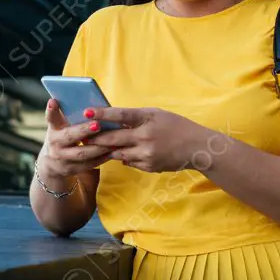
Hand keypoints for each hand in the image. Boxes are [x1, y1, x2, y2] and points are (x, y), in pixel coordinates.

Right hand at [38, 99, 113, 181]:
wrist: (52, 164)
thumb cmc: (61, 137)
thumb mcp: (58, 126)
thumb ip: (64, 114)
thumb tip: (72, 97)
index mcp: (53, 130)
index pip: (51, 118)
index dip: (51, 110)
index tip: (53, 101)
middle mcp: (56, 145)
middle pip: (70, 137)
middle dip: (84, 130)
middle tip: (98, 124)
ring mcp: (63, 159)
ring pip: (82, 153)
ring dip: (98, 147)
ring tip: (112, 139)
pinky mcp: (73, 169)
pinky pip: (89, 164)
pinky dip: (102, 158)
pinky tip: (113, 151)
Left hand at [82, 107, 212, 172]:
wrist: (197, 148)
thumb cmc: (176, 126)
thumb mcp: (157, 115)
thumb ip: (136, 118)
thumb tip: (114, 122)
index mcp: (147, 119)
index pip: (120, 115)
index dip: (102, 113)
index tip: (86, 112)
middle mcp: (145, 137)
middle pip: (113, 138)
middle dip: (96, 138)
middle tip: (82, 137)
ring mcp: (146, 154)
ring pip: (118, 153)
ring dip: (107, 150)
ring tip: (96, 147)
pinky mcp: (148, 167)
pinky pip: (129, 162)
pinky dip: (125, 157)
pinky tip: (124, 153)